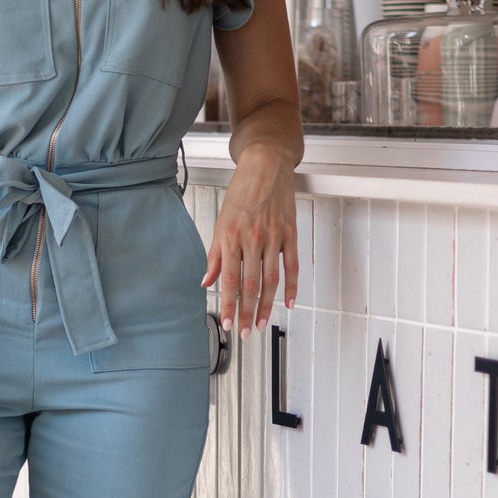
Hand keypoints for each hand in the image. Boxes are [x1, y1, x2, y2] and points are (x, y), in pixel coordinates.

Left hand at [202, 144, 298, 333]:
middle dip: (247, 312)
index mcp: (231, 236)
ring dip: (267, 306)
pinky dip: (291, 287)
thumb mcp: (221, 221)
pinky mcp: (290, 234)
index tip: (227, 323)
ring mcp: (273, 237)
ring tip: (261, 324)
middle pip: (250, 285)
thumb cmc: (242, 190)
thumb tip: (205, 280)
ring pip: (271, 280)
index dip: (228, 304)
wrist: (266, 164)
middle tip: (245, 332)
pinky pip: (292, 266)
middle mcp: (252, 239)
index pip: (228, 280)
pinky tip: (288, 303)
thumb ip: (215, 254)